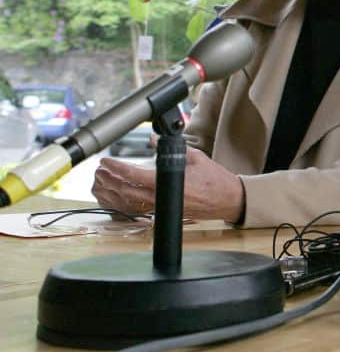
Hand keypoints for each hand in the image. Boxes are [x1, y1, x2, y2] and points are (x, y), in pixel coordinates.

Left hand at [93, 146, 244, 222]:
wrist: (227, 199)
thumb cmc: (214, 179)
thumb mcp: (195, 157)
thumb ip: (170, 148)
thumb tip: (153, 138)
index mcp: (167, 183)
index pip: (134, 176)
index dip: (117, 168)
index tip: (107, 161)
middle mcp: (161, 199)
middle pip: (125, 191)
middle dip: (109, 180)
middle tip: (100, 170)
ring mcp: (160, 208)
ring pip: (126, 204)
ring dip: (110, 193)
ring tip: (100, 182)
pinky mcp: (162, 213)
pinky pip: (135, 211)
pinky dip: (121, 204)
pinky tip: (113, 197)